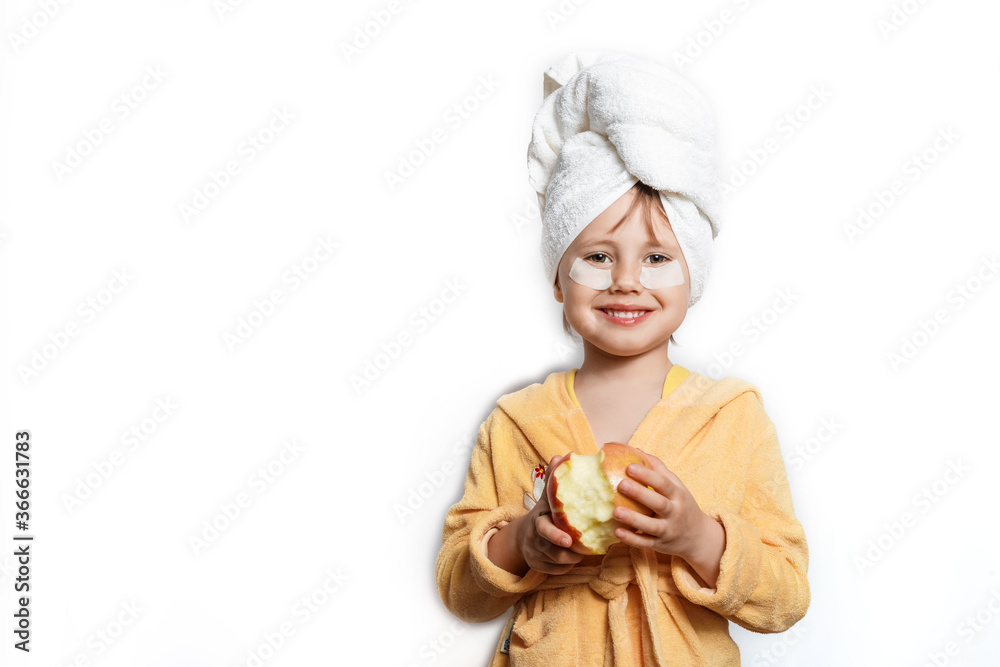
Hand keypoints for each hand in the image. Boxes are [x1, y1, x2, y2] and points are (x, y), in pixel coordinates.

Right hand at [515, 456, 586, 573]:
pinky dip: (567, 567)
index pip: (543, 529)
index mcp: (537, 521)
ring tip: (584, 550)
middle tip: (581, 551)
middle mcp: (535, 539)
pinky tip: (575, 558)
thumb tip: (560, 456)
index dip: (555, 535)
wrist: (523, 535)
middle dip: (566, 553)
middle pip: (551, 550)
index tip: (568, 539)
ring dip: (572, 558)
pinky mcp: (538, 567)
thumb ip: (554, 479)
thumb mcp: (546, 497)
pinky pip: (557, 571)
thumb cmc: (543, 513)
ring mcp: (535, 554)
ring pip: (557, 562)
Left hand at [610, 450, 712, 559]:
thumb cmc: (681, 505)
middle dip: (640, 494)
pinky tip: (617, 532)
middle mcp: (674, 513)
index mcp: (678, 495)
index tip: (629, 467)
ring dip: (633, 519)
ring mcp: (667, 531)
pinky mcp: (659, 545)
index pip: (663, 483)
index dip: (647, 475)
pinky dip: (632, 539)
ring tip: (615, 511)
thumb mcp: (676, 486)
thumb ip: (658, 468)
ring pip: (651, 526)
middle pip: (658, 503)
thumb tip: (636, 449)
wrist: (698, 537)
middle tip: (621, 484)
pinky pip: (645, 543)